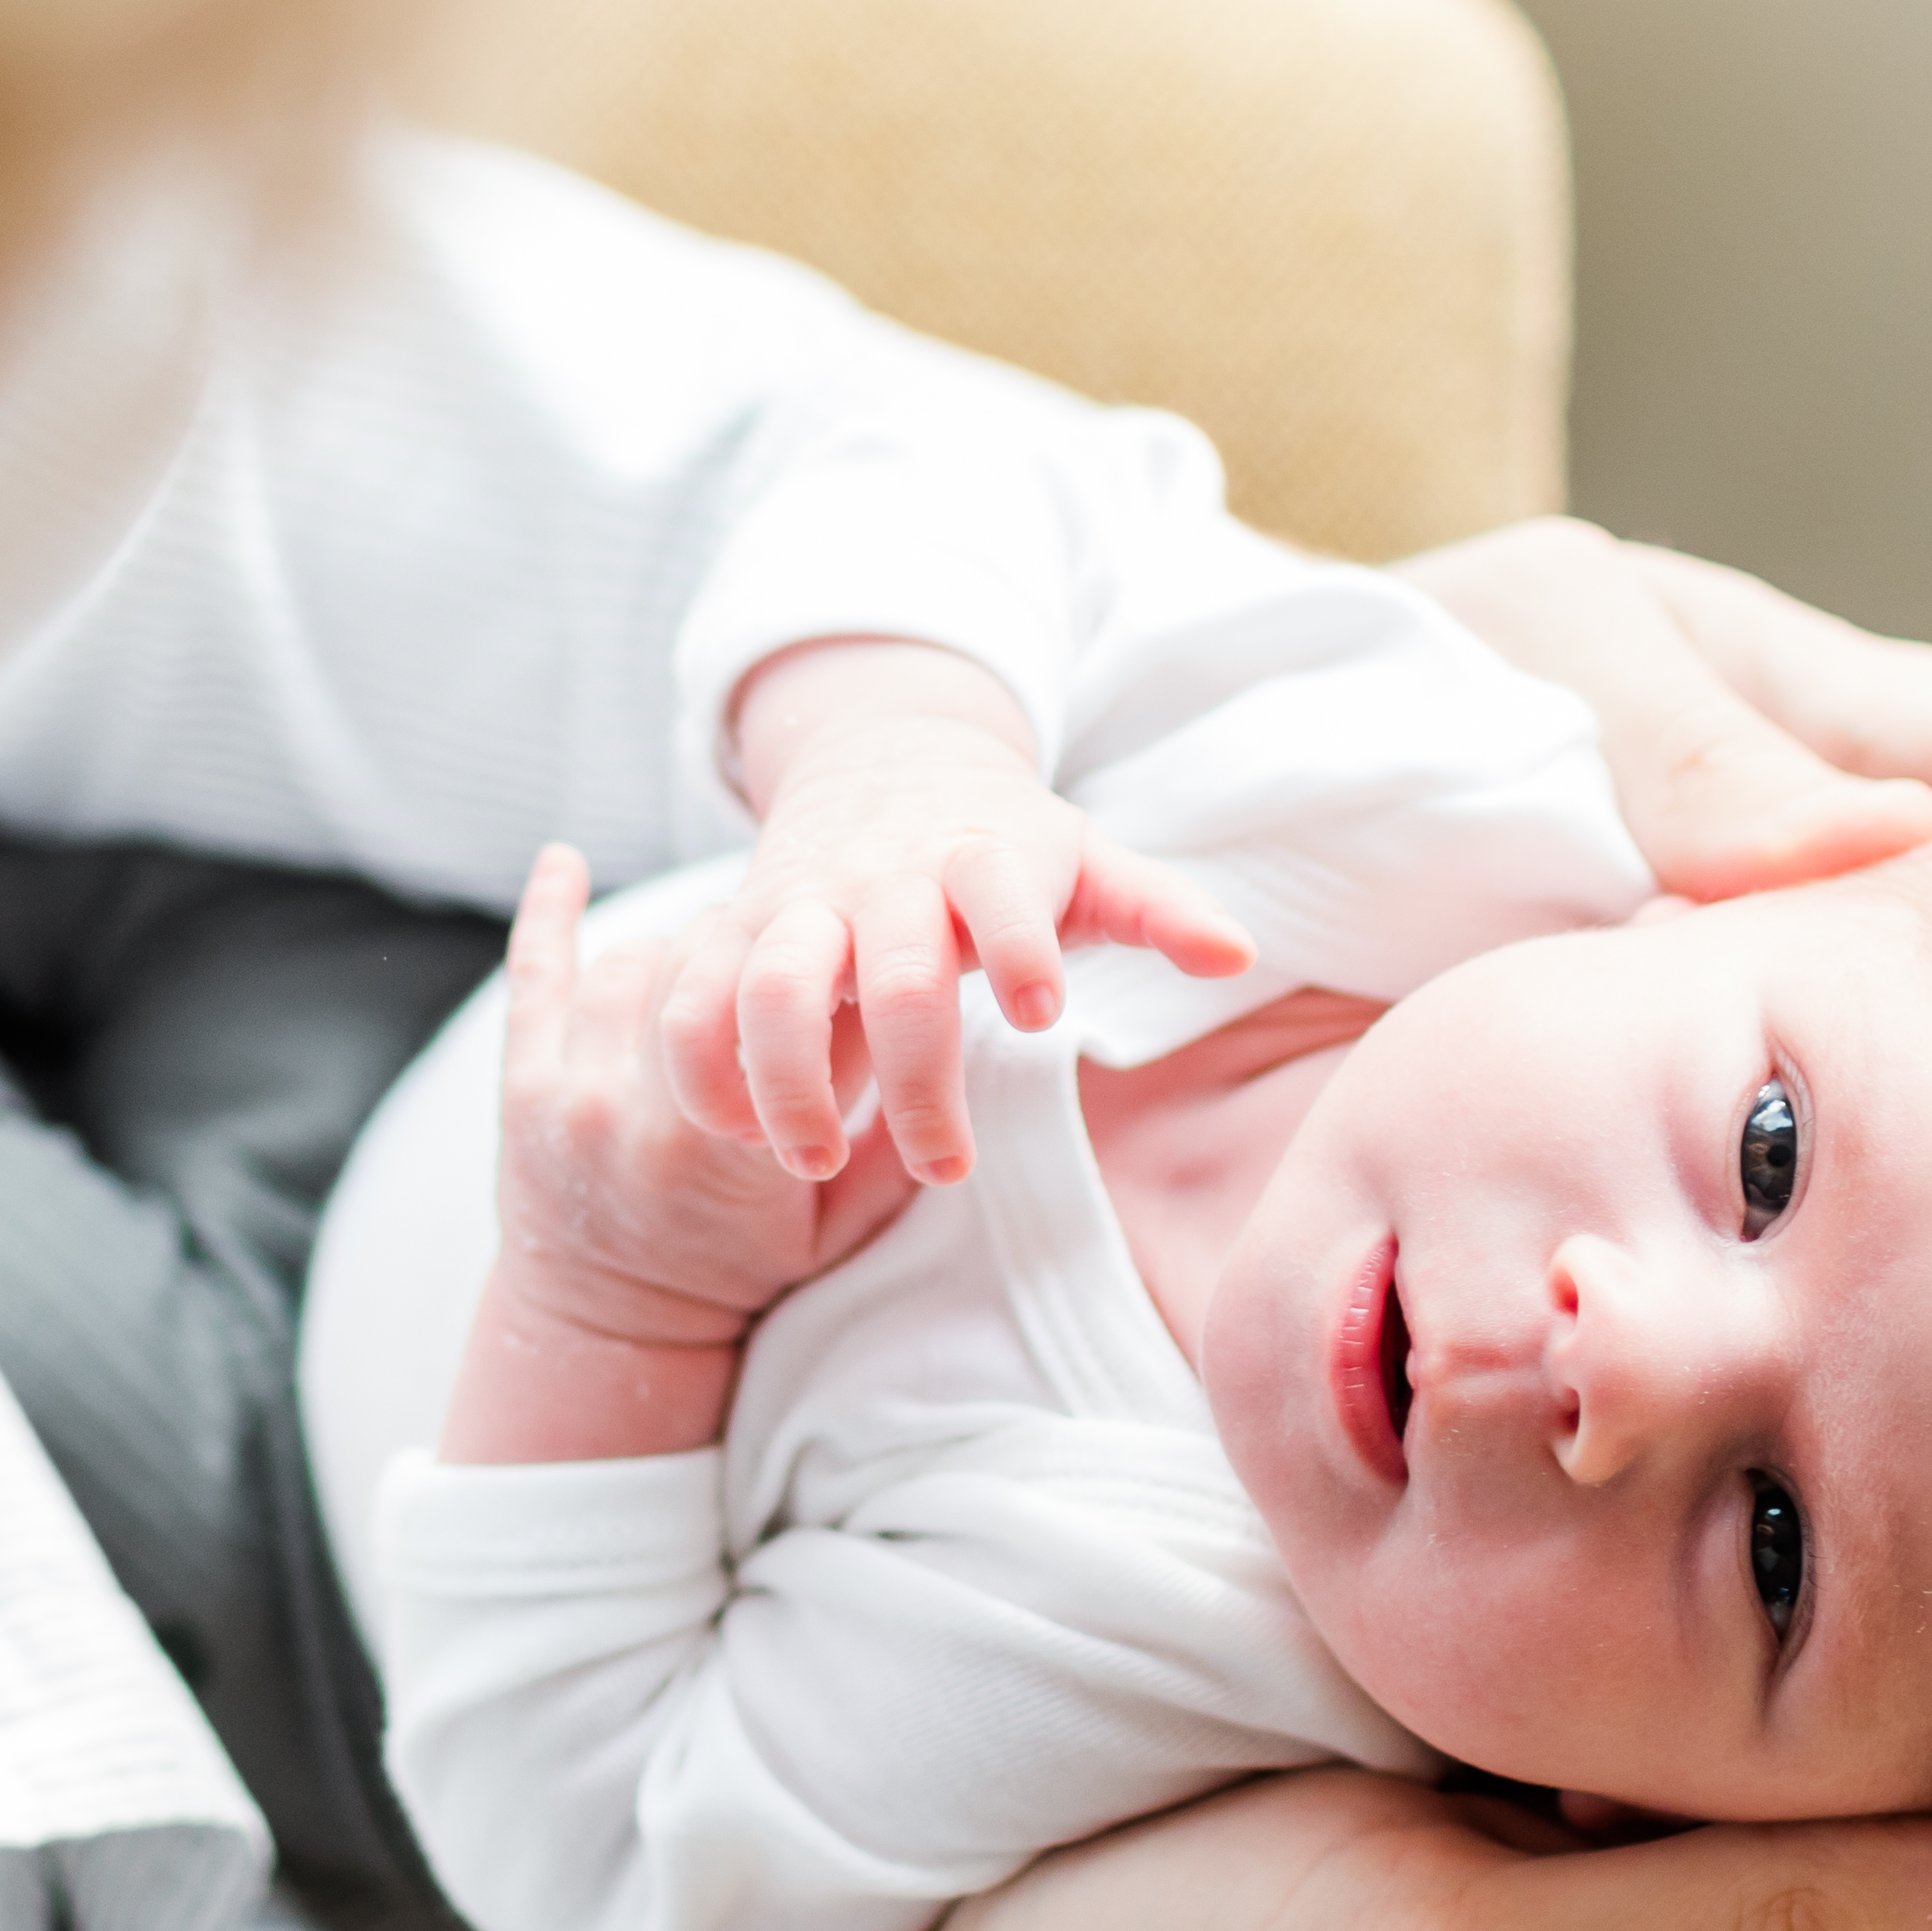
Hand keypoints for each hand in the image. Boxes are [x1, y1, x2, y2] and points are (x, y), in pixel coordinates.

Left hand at [456, 848, 919, 1472]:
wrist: (611, 1333)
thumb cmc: (740, 1274)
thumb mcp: (836, 1229)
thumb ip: (892, 1150)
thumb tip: (954, 1047)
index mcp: (716, 1153)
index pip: (772, 1008)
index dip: (819, 975)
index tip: (849, 963)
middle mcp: (631, 1116)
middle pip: (700, 968)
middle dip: (752, 954)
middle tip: (789, 950)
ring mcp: (566, 1095)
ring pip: (632, 961)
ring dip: (683, 948)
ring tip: (727, 955)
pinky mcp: (520, 1086)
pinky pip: (534, 975)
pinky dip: (550, 911)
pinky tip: (565, 861)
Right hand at [685, 639, 1252, 1185]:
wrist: (881, 764)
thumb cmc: (1000, 845)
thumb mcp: (1081, 862)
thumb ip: (1156, 908)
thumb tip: (1239, 954)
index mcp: (978, 856)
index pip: (998, 892)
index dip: (1021, 948)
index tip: (1042, 1017)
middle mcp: (882, 878)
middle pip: (892, 974)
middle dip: (917, 1077)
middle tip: (950, 1166)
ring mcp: (798, 904)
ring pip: (771, 987)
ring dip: (789, 1083)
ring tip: (818, 1162)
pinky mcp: (733, 932)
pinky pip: (692, 1001)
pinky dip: (702, 1069)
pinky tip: (737, 1133)